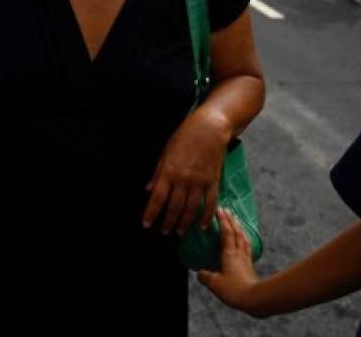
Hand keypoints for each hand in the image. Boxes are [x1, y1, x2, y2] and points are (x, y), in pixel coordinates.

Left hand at [143, 108, 230, 235]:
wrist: (210, 128)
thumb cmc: (185, 136)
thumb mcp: (166, 151)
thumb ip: (157, 172)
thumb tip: (148, 189)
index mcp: (169, 171)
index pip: (157, 198)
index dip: (151, 213)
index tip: (147, 224)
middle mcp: (184, 179)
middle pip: (174, 207)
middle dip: (168, 222)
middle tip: (164, 232)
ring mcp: (200, 181)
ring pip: (191, 208)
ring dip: (184, 223)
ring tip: (179, 232)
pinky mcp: (213, 181)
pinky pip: (210, 202)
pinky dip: (207, 216)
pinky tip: (203, 225)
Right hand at [197, 208, 265, 316]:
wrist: (255, 298)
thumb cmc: (234, 290)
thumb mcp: (215, 284)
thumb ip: (205, 276)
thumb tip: (199, 272)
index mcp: (229, 254)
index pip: (226, 232)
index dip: (223, 220)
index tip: (219, 209)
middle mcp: (239, 253)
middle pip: (236, 232)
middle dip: (231, 219)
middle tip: (227, 209)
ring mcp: (246, 258)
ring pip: (243, 238)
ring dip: (239, 227)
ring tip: (236, 220)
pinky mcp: (250, 265)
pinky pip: (247, 246)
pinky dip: (244, 238)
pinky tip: (244, 239)